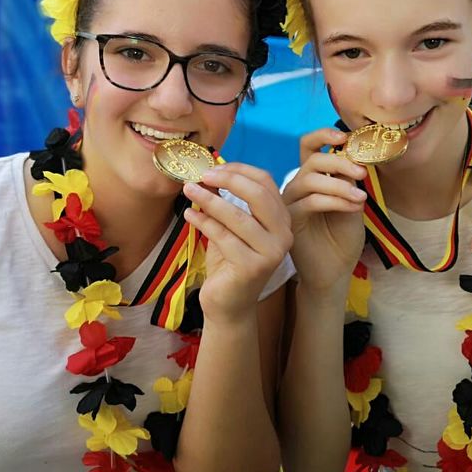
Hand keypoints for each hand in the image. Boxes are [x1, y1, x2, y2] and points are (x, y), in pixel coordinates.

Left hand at [182, 163, 291, 325]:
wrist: (229, 305)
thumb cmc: (229, 262)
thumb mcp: (230, 226)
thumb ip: (226, 200)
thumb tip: (208, 171)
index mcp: (282, 219)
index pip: (266, 182)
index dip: (239, 170)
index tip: (212, 167)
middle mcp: (283, 235)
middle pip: (258, 194)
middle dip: (228, 179)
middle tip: (201, 175)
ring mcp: (270, 253)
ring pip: (238, 216)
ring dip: (209, 199)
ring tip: (188, 190)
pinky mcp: (251, 267)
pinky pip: (223, 236)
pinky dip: (203, 222)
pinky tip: (189, 214)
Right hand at [281, 128, 367, 299]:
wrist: (335, 271)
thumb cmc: (343, 237)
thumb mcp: (352, 201)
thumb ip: (350, 179)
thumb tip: (355, 153)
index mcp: (313, 176)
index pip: (309, 145)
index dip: (323, 134)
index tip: (344, 136)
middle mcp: (298, 185)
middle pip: (313, 160)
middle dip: (340, 162)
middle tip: (362, 173)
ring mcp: (291, 202)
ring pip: (310, 179)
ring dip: (340, 184)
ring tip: (360, 198)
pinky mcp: (290, 220)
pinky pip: (310, 201)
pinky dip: (335, 200)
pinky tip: (354, 208)